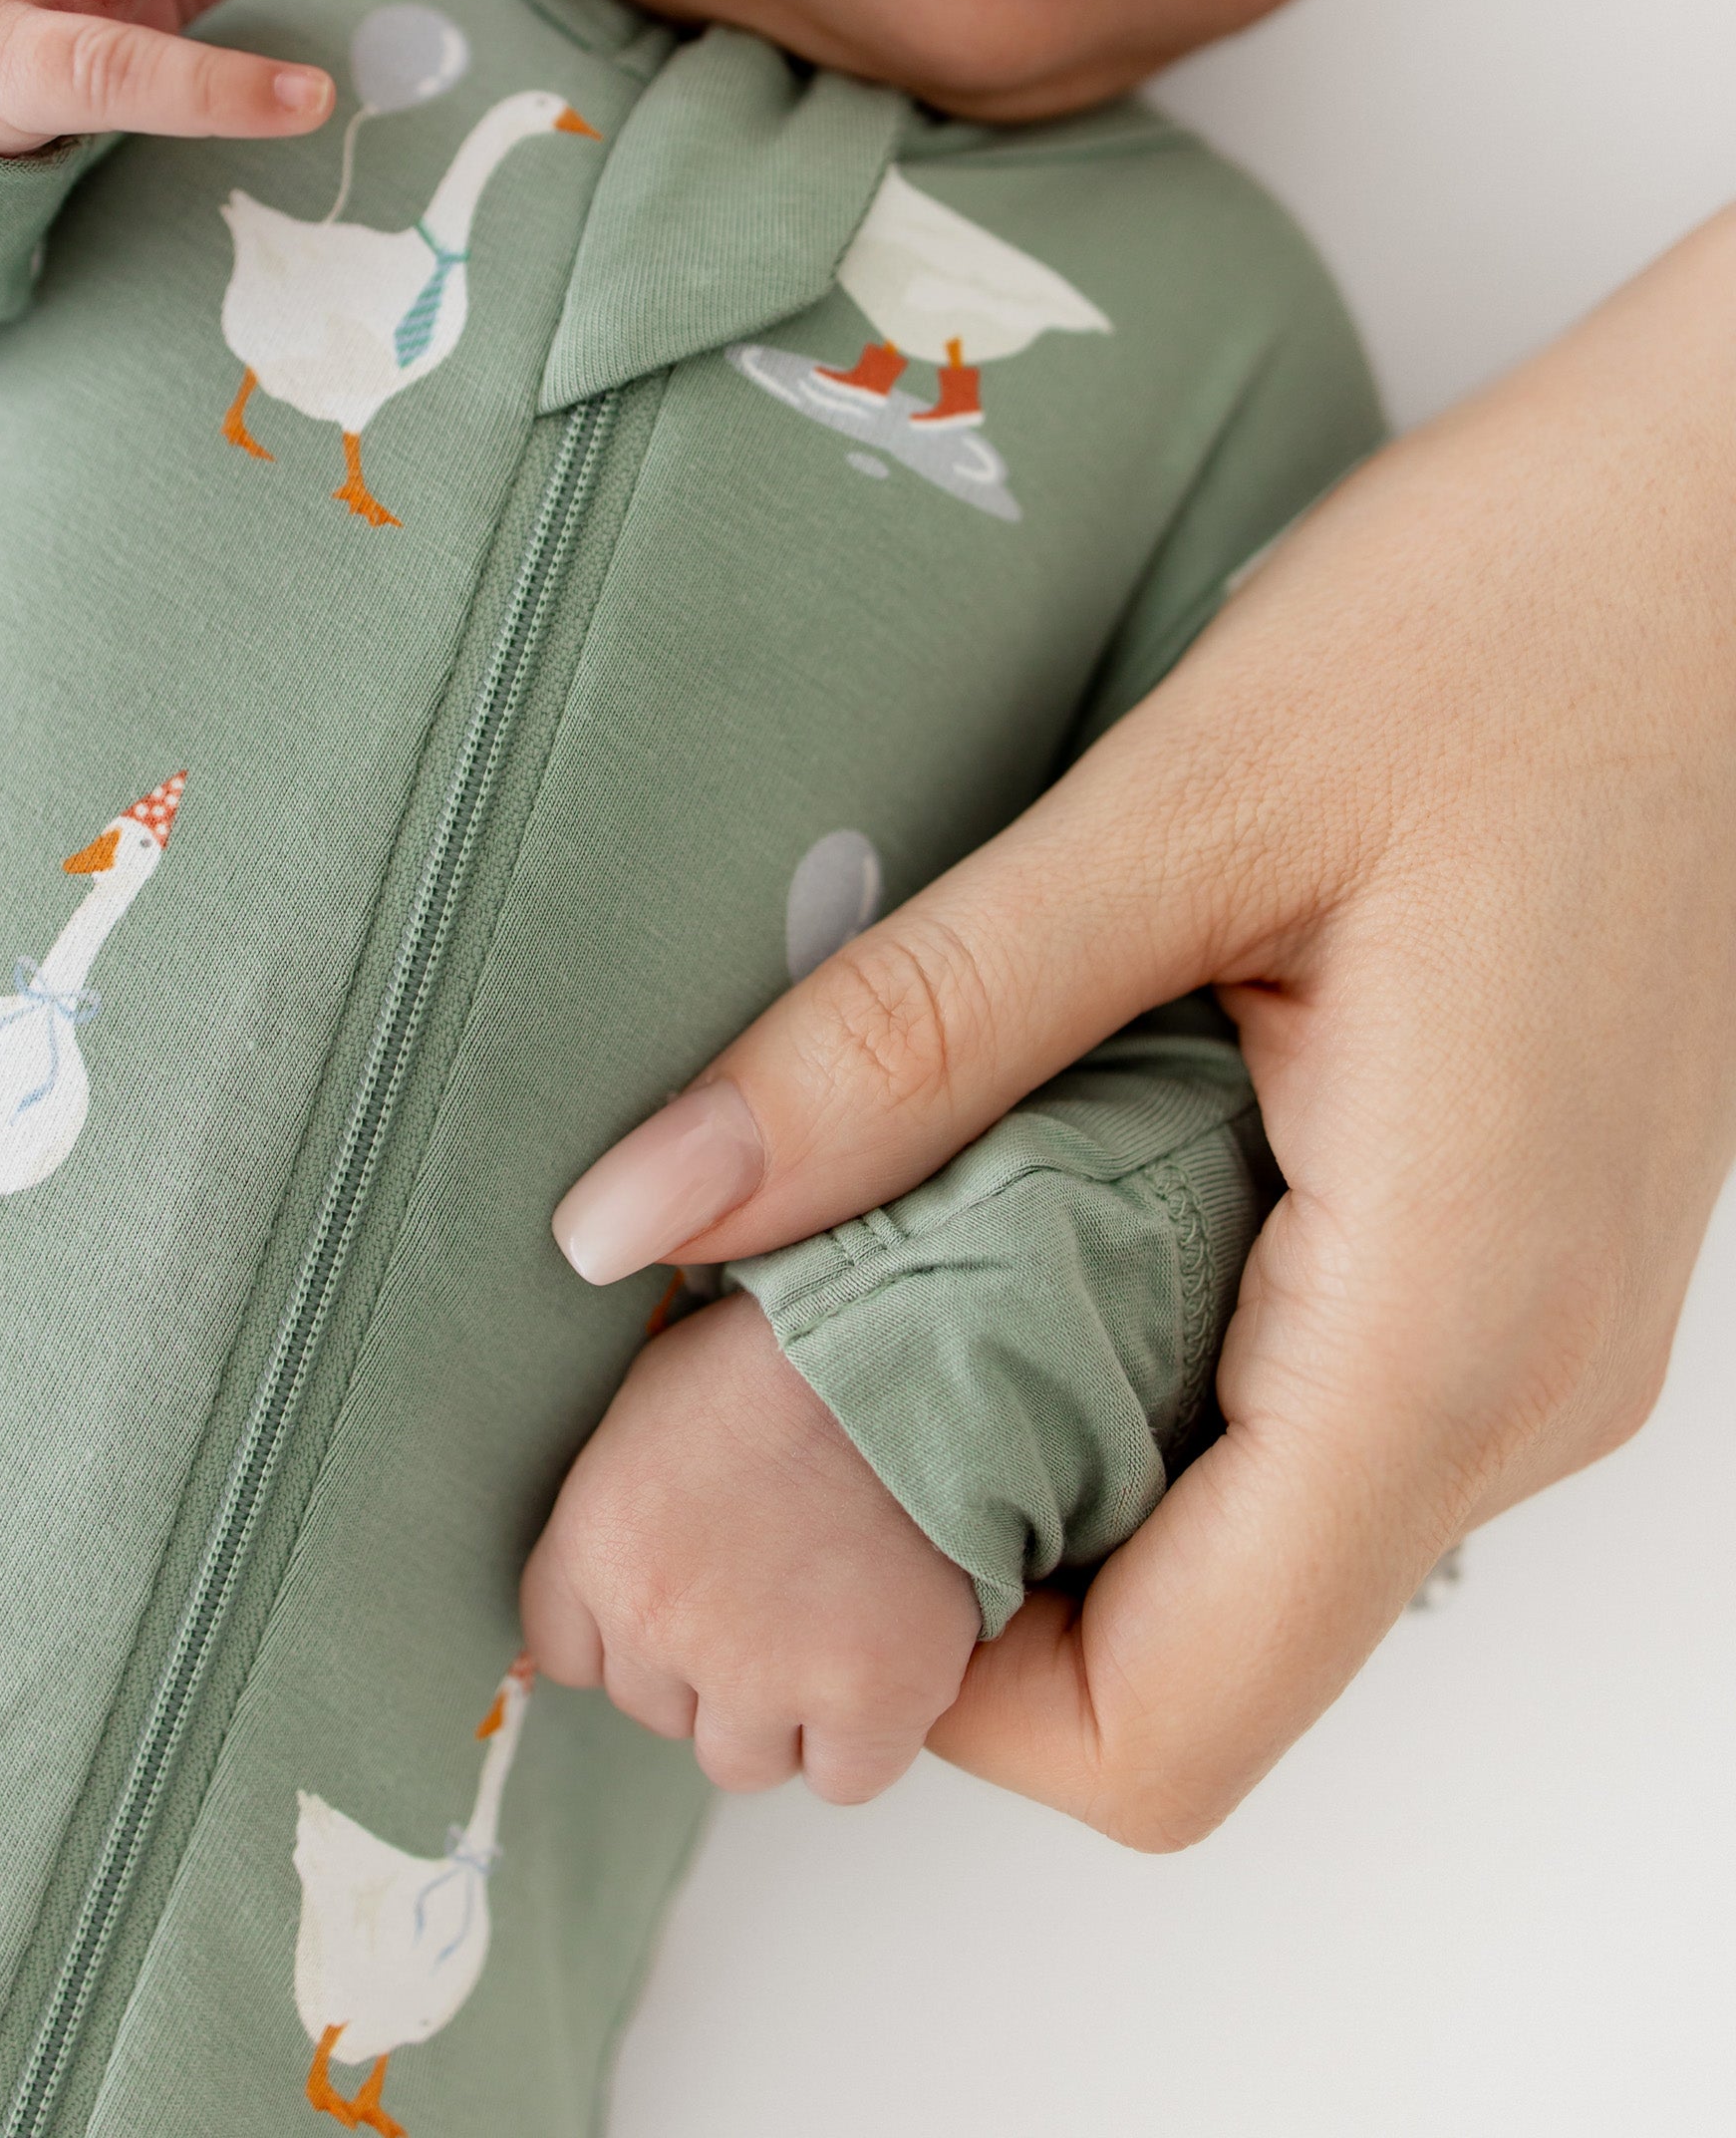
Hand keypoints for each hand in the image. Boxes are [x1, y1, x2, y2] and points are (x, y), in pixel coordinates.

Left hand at [521, 1294, 978, 1803]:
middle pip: (657, 1710)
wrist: (912, 1342)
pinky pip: (844, 1776)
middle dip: (708, 1664)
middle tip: (773, 1588)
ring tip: (832, 1619)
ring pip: (742, 1760)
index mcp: (596, 1544)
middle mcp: (660, 1624)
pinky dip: (866, 1736)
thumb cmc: (787, 1350)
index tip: (678, 1597)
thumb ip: (623, 1501)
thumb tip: (634, 1554)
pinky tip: (886, 1657)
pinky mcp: (868, 1699)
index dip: (627, 1630)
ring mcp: (763, 1673)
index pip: (566, 1654)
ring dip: (781, 1711)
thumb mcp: (654, 1397)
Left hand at [551, 209, 1735, 1847]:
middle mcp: (1525, 1393)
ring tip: (897, 1231)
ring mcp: (1544, 1340)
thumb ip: (905, 1038)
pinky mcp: (1523, 1262)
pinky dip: (1145, 1348)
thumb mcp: (1176, 815)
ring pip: (1246, 1537)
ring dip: (1044, 1433)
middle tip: (777, 1350)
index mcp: (1447, 1332)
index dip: (929, 1693)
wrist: (1721, 535)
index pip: (1170, 1727)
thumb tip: (635, 1217)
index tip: (760, 1524)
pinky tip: (1049, 1170)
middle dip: (955, 1552)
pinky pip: (1308, 1410)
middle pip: (1194, 1653)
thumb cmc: (1510, 626)